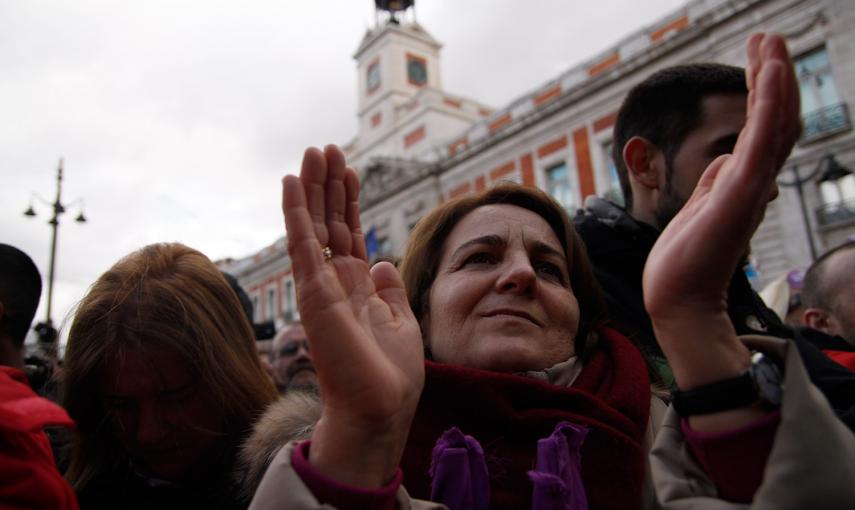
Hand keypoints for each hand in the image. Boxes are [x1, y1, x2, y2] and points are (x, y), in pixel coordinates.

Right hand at [282, 145, 424, 486]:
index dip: (349, 201)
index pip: (350, 234)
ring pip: (312, 226)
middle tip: (327, 149)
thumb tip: (382, 261)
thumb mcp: (400, 322)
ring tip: (313, 152)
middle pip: (330, 223)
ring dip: (312, 188)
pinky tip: (291, 182)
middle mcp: (335, 282)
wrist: (380, 408)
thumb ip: (389, 290)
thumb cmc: (390, 375)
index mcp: (356, 288)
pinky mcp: (313, 293)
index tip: (348, 170)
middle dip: (329, 186)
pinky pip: (301, 245)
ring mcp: (321, 286)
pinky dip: (295, 212)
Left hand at [643, 34, 799, 395]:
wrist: (678, 299)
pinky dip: (769, 101)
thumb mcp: (698, 208)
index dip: (763, 92)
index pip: (761, 128)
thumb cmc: (685, 260)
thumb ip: (713, 181)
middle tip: (768, 37)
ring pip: (774, 121)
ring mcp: (750, 185)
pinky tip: (770, 70)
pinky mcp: (740, 190)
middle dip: (771, 75)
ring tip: (769, 40)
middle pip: (774, 118)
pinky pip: (762, 137)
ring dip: (774, 77)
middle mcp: (753, 181)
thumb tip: (721, 158)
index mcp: (740, 182)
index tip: (758, 57)